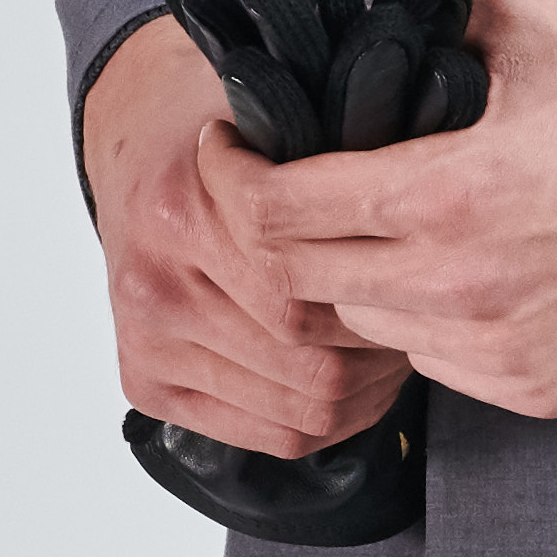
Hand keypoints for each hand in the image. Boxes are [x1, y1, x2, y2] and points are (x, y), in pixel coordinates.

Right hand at [87, 13, 411, 456]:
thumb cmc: (217, 134)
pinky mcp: (145, 382)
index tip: (408, 270)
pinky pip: (272, 434)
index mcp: (181, 214)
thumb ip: (327, 167)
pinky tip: (352, 384)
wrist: (134, 143)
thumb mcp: (271, 122)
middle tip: (416, 318)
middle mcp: (154, 285)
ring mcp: (146, 341)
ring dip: (364, 390)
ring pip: (301, 408)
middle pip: (308, 358)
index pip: (304, 290)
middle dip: (378, 348)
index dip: (378, 293)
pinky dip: (328, 420)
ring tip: (390, 349)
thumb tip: (422, 193)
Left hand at [243, 0, 556, 419]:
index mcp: (445, 192)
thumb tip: (366, 24)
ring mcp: (499, 348)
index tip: (234, 157)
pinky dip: (429, 326)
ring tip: (389, 235)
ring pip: (368, 331)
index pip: (276, 212)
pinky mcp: (539, 389)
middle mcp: (459, 284)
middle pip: (303, 283)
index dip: (236, 180)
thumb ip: (430, 20)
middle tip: (299, 197)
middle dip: (285, 236)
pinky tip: (461, 279)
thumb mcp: (529, 17)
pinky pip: (438, 366)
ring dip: (358, 285)